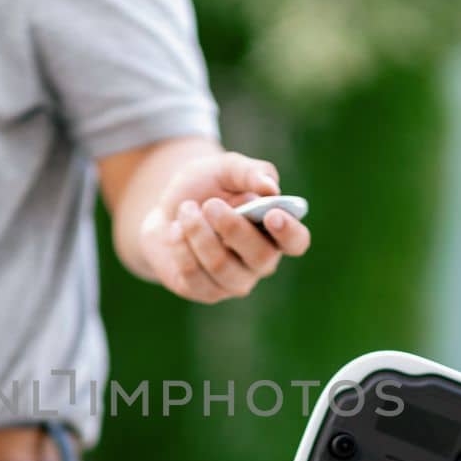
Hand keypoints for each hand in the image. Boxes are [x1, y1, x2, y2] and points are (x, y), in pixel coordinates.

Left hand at [140, 151, 311, 303]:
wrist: (164, 208)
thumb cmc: (204, 188)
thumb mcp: (225, 169)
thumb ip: (250, 172)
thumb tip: (271, 188)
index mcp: (275, 230)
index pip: (296, 242)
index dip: (289, 232)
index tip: (273, 215)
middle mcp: (260, 261)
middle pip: (261, 257)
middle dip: (233, 228)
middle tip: (210, 204)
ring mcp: (233, 281)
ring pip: (222, 267)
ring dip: (199, 233)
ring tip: (185, 209)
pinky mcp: (204, 291)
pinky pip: (193, 275)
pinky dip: (179, 246)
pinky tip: (174, 230)